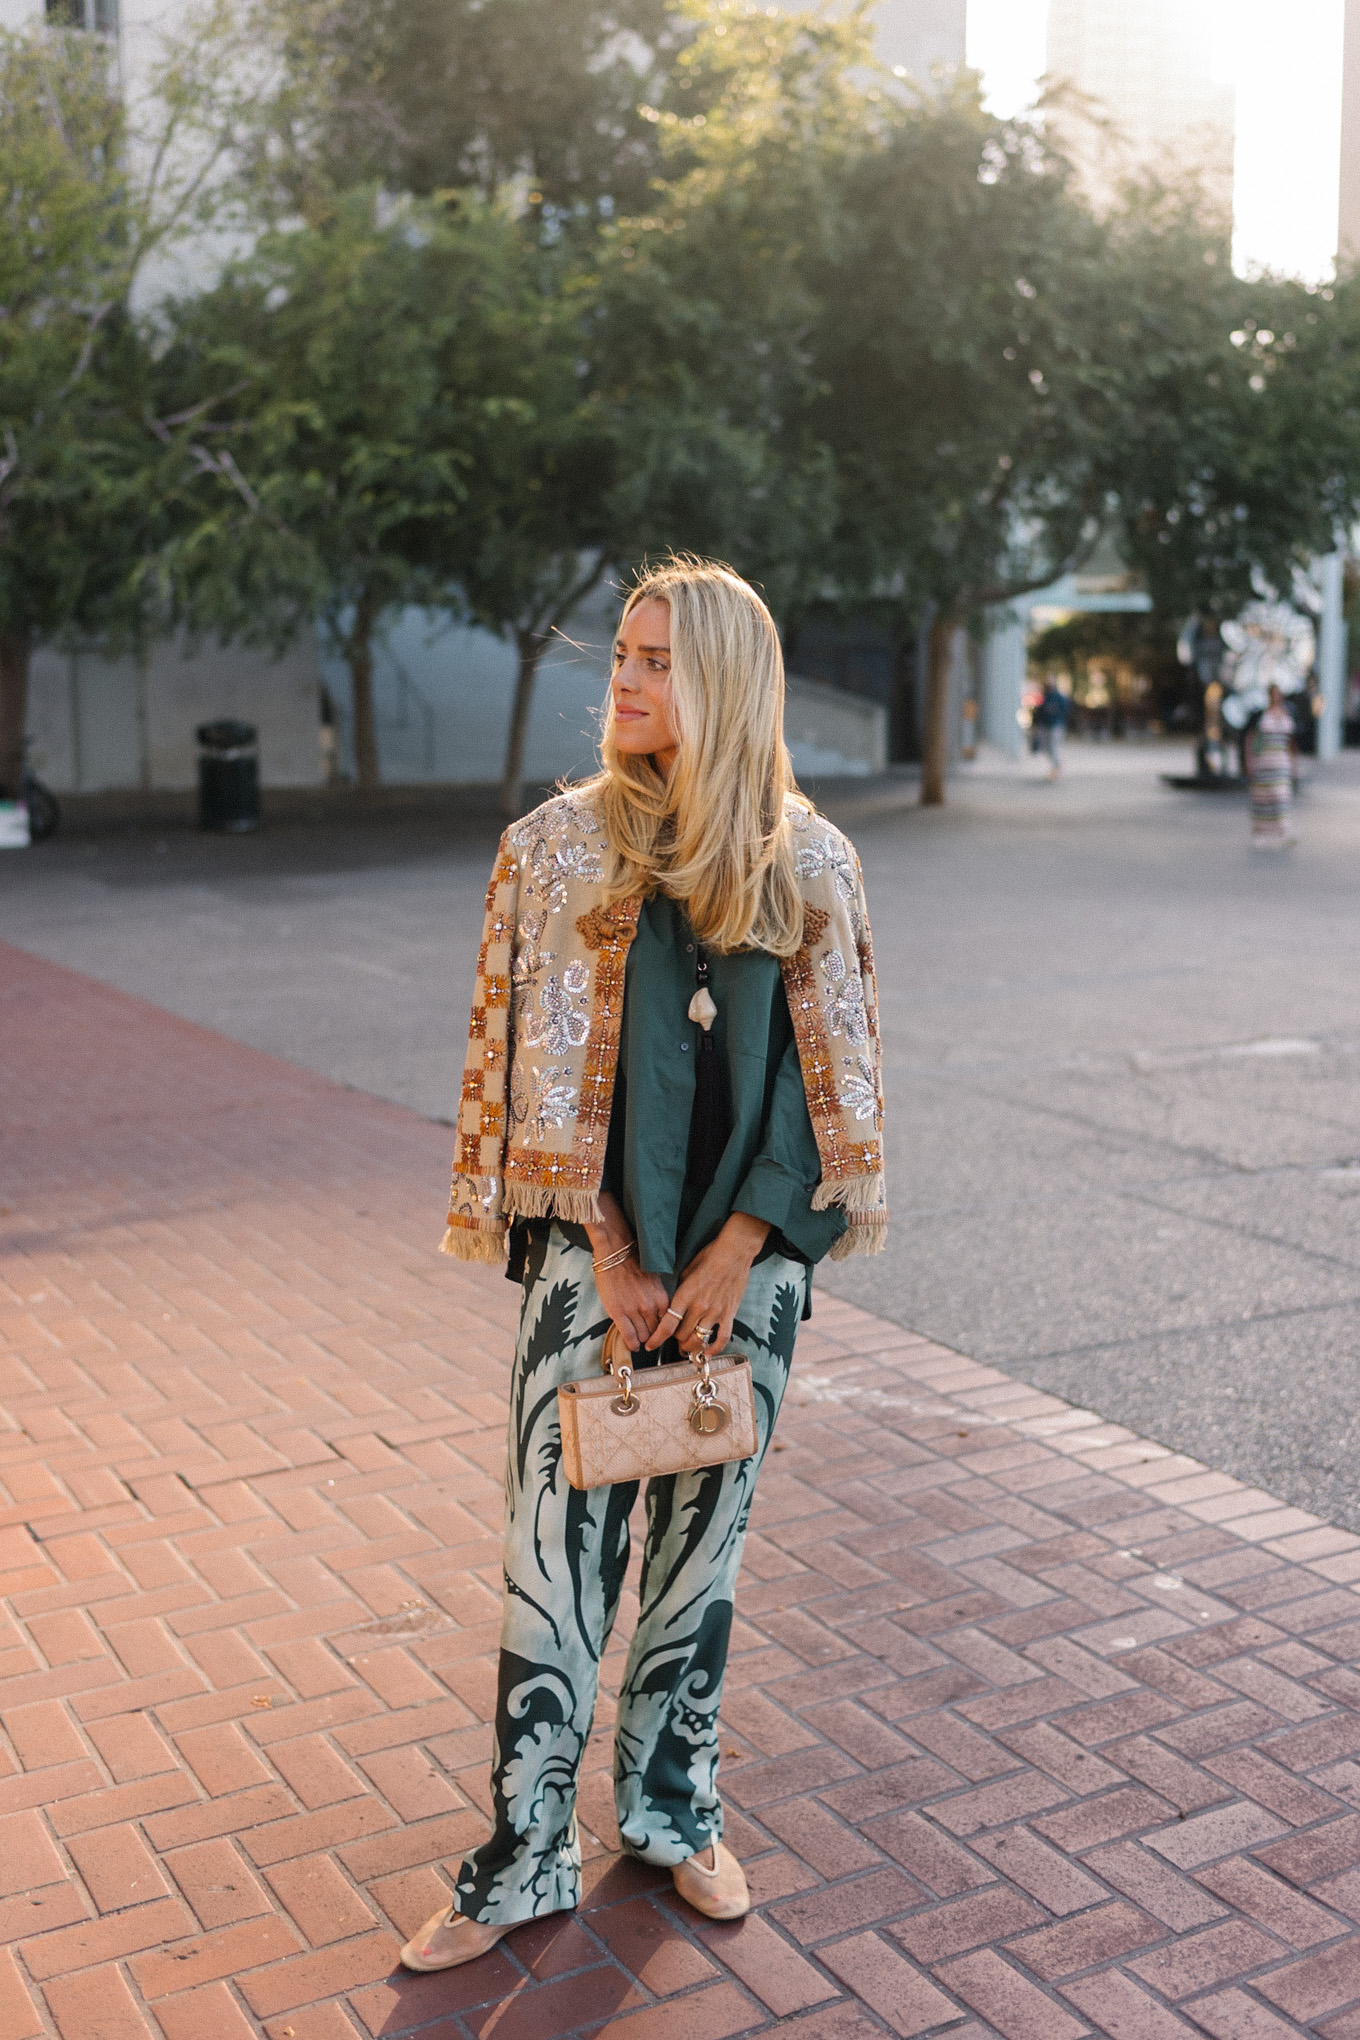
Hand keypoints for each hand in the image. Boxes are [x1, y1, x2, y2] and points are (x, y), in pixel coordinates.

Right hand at [586, 1194, 669, 1351]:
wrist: (615, 1253)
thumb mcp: (654, 1281)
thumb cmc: (633, 1263)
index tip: (659, 1332)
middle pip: (654, 1332)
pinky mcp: (618, 1313)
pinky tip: (632, 1346)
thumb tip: (658, 1314)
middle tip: (647, 1336)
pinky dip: (631, 1344)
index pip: (666, 1323)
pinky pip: (628, 1336)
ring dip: (641, 1339)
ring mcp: (634, 1311)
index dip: (662, 1329)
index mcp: (661, 1298)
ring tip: (638, 1339)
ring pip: (642, 1335)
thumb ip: (657, 1298)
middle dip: (651, 1335)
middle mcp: (650, 1306)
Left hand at [645, 1213, 770, 1353]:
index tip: (651, 1345)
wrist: (734, 1252)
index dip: (657, 1338)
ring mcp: (715, 1312)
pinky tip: (708, 1352)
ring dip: (691, 1345)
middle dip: (675, 1340)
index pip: (668, 1324)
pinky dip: (714, 1349)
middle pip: (682, 1335)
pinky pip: (722, 1338)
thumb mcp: (686, 1271)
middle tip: (674, 1338)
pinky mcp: (729, 1313)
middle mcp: (699, 1306)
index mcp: (685, 1295)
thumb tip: (673, 1305)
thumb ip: (679, 1291)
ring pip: (699, 1339)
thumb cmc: (709, 1258)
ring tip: (687, 1346)